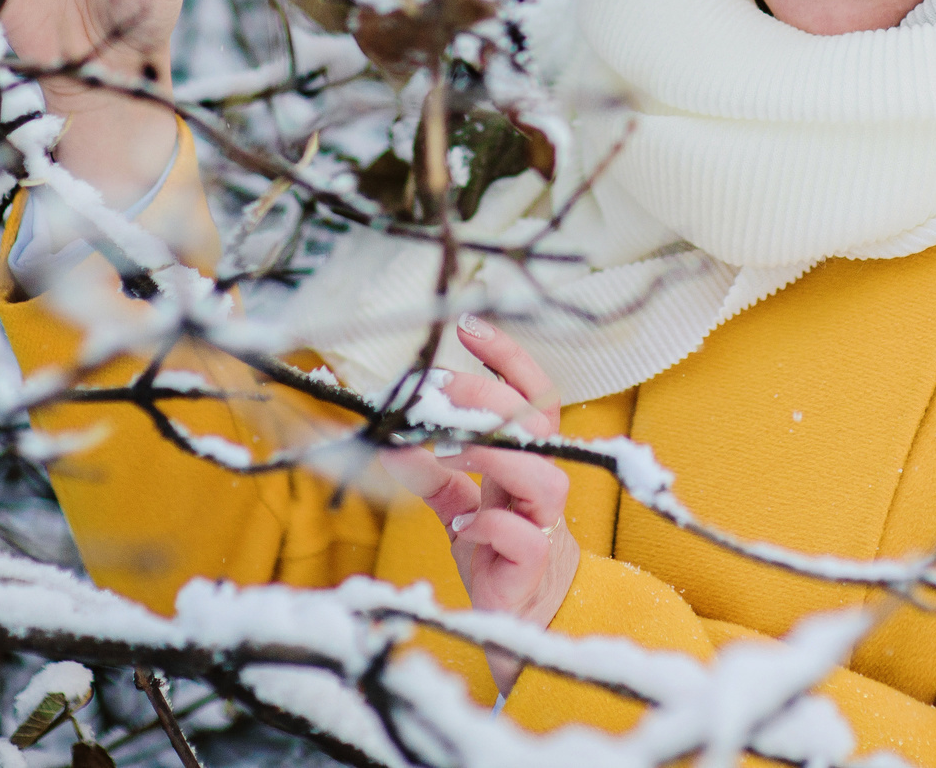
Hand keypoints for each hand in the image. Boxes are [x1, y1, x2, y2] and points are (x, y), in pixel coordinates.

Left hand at [383, 315, 580, 697]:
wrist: (521, 610)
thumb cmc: (495, 546)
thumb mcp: (455, 499)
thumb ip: (428, 469)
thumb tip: (390, 439)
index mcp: (529, 454)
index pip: (532, 392)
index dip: (507, 356)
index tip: (468, 326)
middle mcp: (544, 478)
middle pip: (534, 423)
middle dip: (486, 399)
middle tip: (440, 390)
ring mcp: (545, 520)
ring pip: (540, 474)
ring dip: (491, 455)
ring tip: (448, 451)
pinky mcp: (535, 561)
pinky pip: (520, 535)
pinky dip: (486, 525)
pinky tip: (462, 528)